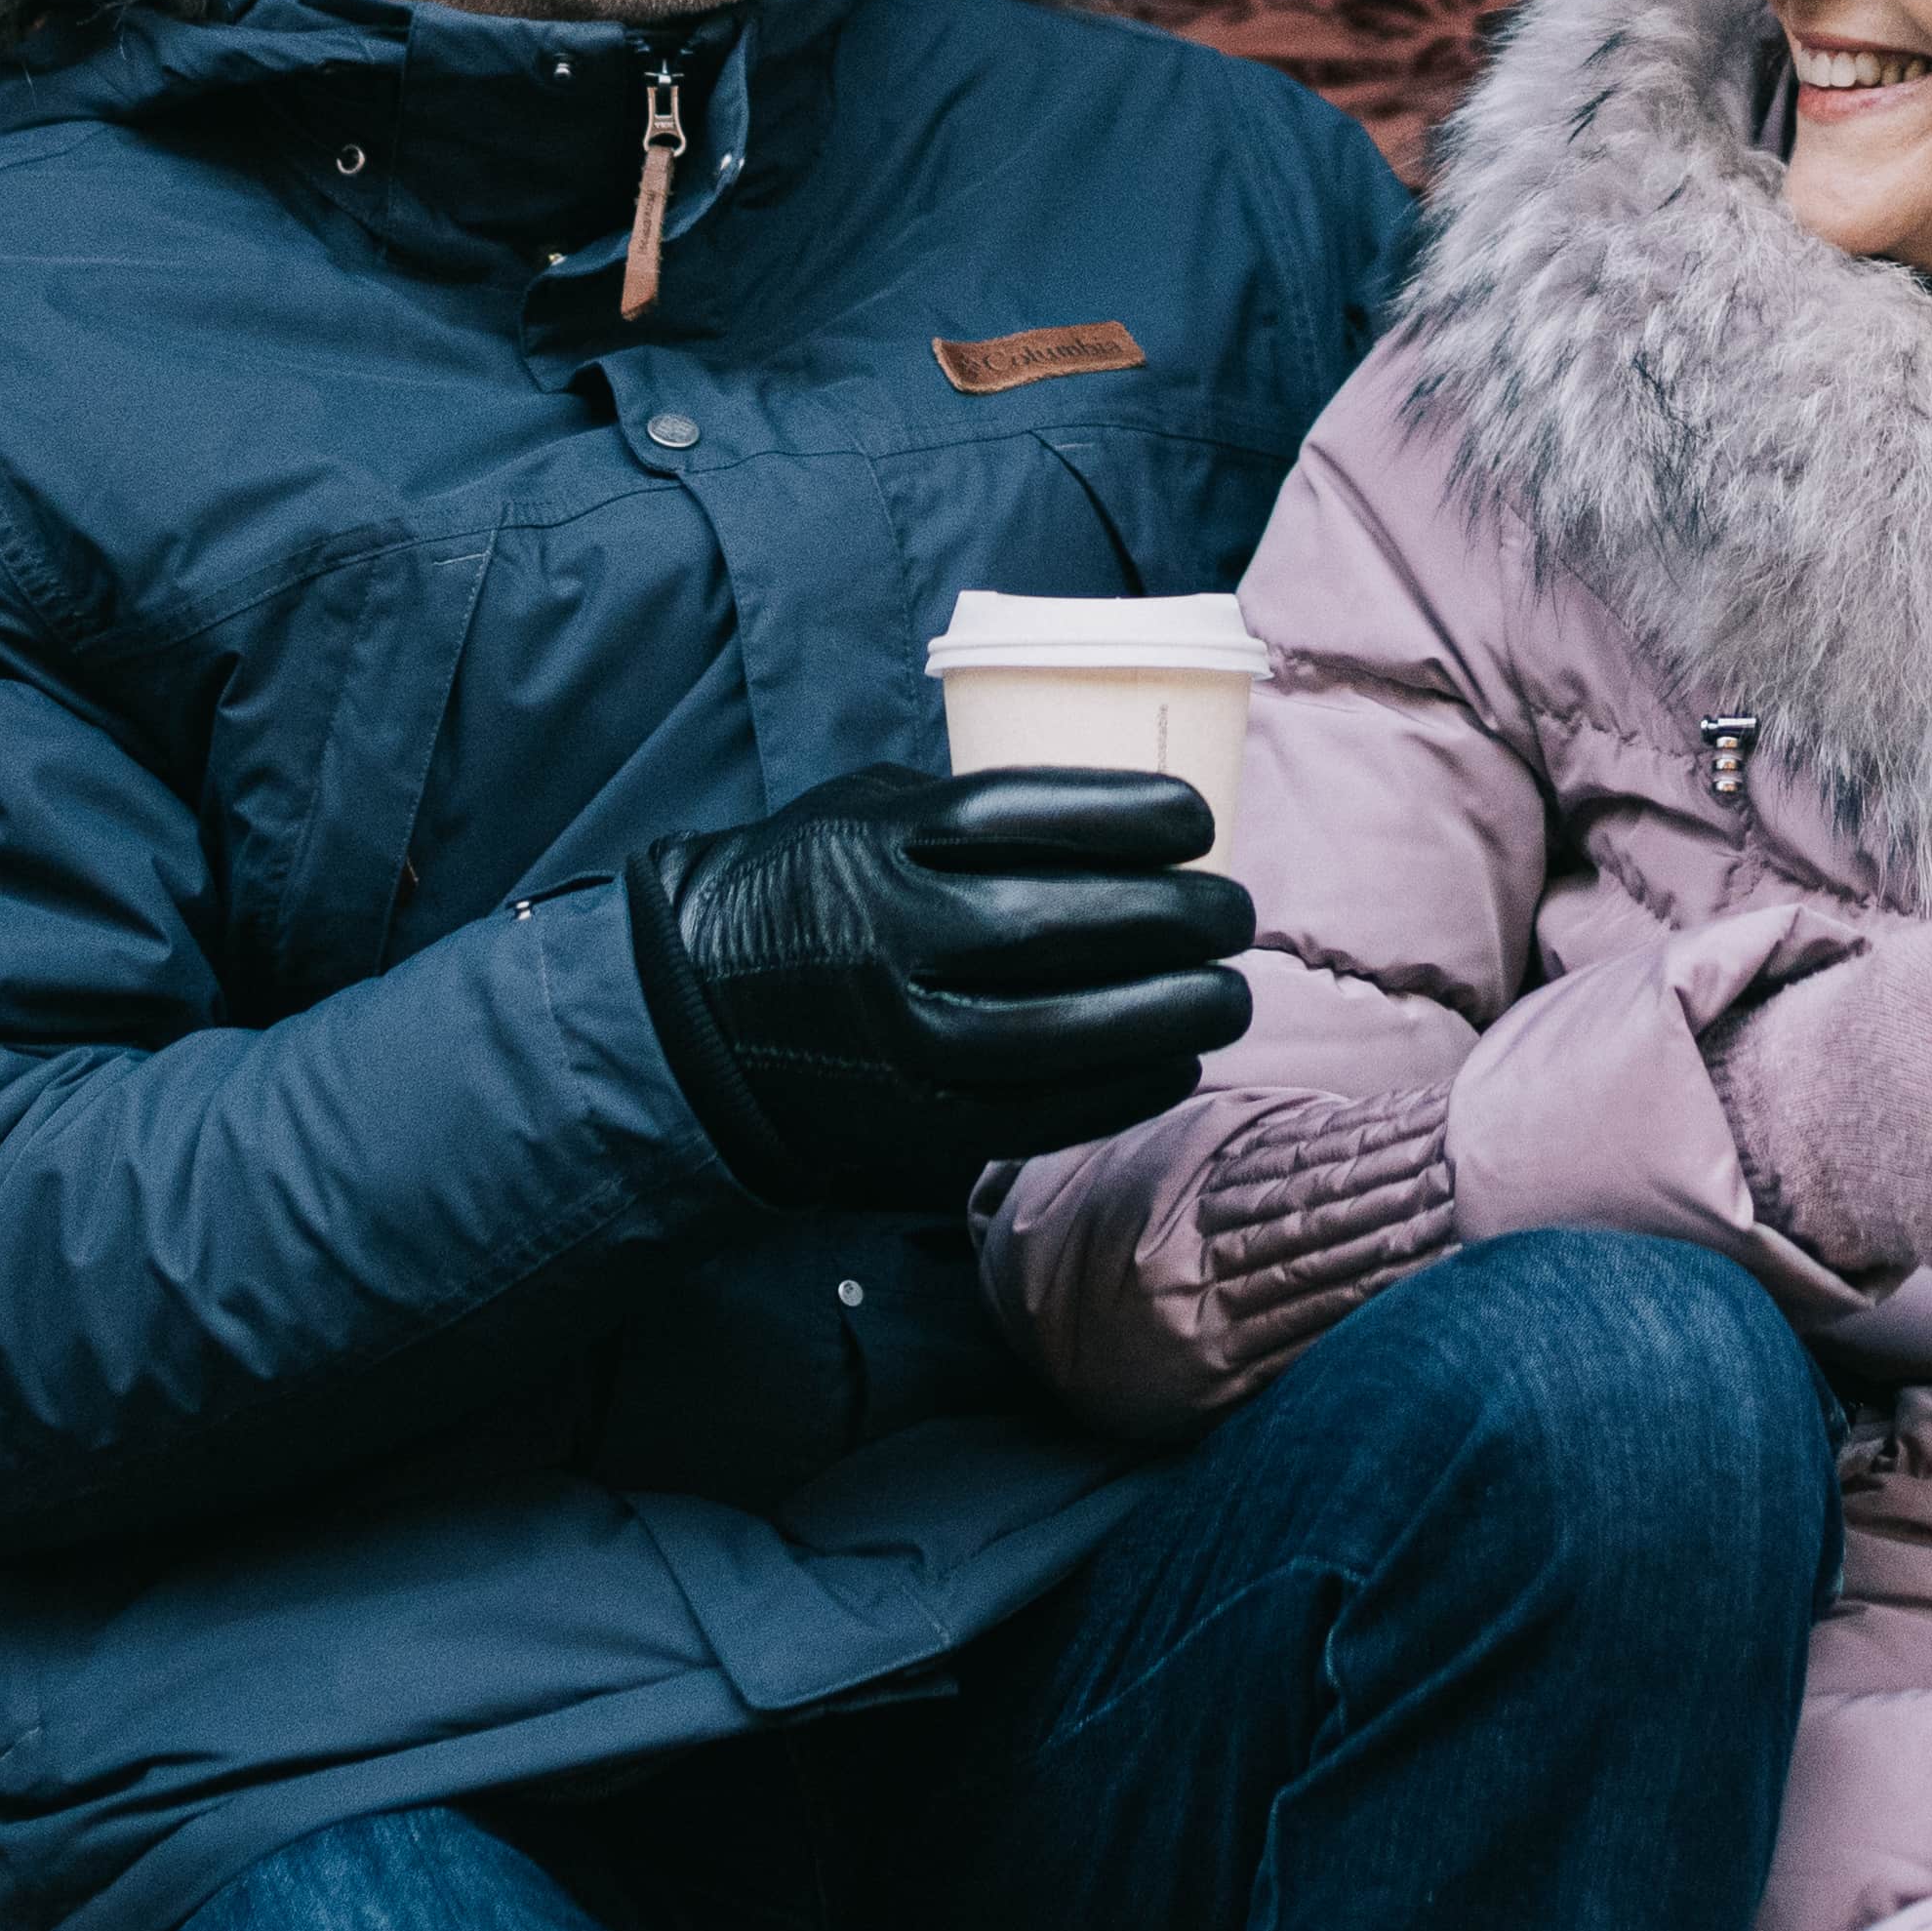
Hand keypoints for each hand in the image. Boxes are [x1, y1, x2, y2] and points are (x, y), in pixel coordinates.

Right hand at [631, 765, 1253, 1211]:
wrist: (696, 1023)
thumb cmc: (812, 894)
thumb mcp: (863, 812)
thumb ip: (967, 808)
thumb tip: (1124, 815)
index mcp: (873, 843)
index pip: (1020, 815)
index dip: (1125, 813)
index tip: (1196, 818)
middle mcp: (885, 938)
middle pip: (1060, 925)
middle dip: (1175, 920)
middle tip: (1235, 914)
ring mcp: (899, 1039)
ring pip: (1065, 1031)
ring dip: (1171, 1014)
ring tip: (1230, 995)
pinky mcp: (914, 1122)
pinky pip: (1043, 1113)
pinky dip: (1125, 1089)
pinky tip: (1176, 1062)